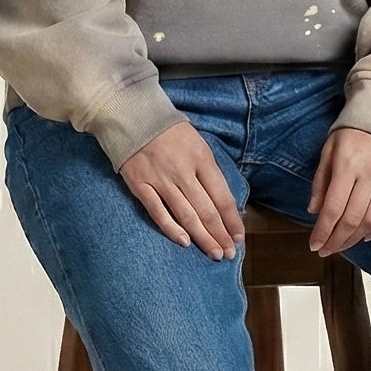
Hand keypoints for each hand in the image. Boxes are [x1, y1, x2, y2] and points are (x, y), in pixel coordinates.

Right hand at [119, 120, 247, 258]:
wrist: (132, 116)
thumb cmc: (170, 132)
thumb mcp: (198, 144)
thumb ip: (209, 172)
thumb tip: (224, 203)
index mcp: (201, 158)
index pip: (222, 196)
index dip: (232, 220)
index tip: (239, 237)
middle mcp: (183, 171)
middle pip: (207, 210)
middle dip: (220, 235)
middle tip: (228, 254)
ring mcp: (160, 179)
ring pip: (186, 215)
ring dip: (203, 237)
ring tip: (214, 253)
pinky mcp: (139, 185)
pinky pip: (158, 212)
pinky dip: (172, 229)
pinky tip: (185, 242)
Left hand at [307, 125, 370, 256]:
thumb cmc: (354, 130)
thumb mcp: (329, 149)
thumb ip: (321, 180)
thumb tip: (314, 211)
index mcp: (347, 166)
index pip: (333, 208)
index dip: (323, 231)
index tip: (315, 244)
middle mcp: (370, 175)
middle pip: (352, 219)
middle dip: (337, 240)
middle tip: (327, 250)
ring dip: (355, 238)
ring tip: (343, 245)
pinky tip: (367, 236)